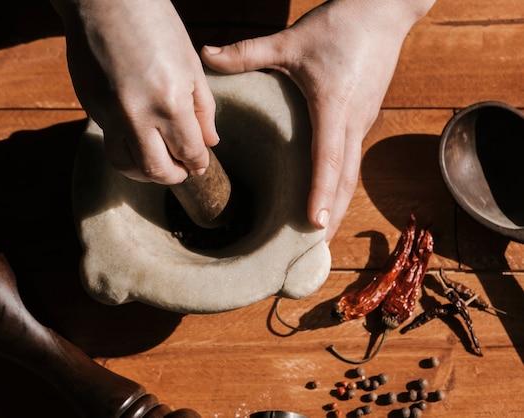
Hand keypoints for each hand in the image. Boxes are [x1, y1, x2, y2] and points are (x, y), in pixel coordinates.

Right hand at [51, 0, 218, 183]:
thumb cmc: (154, 23)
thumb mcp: (190, 63)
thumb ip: (202, 109)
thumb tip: (209, 143)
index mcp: (170, 101)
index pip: (189, 152)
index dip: (198, 164)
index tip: (200, 165)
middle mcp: (137, 115)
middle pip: (156, 170)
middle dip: (173, 176)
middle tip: (181, 171)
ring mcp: (109, 113)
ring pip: (125, 165)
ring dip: (145, 173)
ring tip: (157, 163)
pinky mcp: (90, 108)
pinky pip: (110, 140)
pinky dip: (127, 146)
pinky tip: (138, 134)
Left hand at [202, 0, 434, 240]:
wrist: (386, 9)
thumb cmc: (341, 24)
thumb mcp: (291, 39)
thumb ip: (247, 52)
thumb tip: (205, 54)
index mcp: (334, 107)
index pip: (328, 159)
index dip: (321, 194)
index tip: (314, 226)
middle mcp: (354, 121)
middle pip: (345, 179)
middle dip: (332, 216)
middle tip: (315, 250)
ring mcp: (363, 121)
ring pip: (352, 172)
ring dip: (338, 204)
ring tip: (320, 236)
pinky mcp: (364, 116)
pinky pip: (353, 158)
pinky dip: (341, 184)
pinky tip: (328, 196)